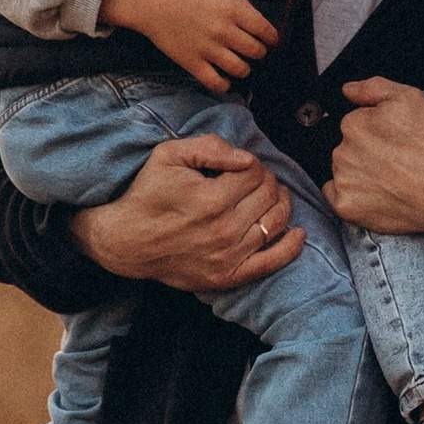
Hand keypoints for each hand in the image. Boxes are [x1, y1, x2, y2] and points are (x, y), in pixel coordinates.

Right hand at [74, 135, 300, 290]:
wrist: (125, 241)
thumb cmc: (147, 194)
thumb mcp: (169, 156)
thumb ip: (210, 147)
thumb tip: (247, 158)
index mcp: (212, 199)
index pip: (256, 172)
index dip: (253, 163)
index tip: (241, 165)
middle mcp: (224, 229)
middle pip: (269, 194)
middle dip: (267, 180)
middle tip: (254, 179)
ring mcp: (228, 256)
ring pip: (276, 222)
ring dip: (280, 204)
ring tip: (272, 195)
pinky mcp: (228, 276)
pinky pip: (272, 262)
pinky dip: (291, 247)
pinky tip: (299, 233)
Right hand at [100, 0, 278, 91]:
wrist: (151, 2)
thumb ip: (240, 4)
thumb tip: (259, 22)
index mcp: (231, 9)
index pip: (265, 30)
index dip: (271, 38)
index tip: (269, 40)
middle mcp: (222, 30)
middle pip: (256, 51)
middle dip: (259, 52)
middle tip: (253, 51)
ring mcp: (207, 48)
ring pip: (241, 70)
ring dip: (244, 69)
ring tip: (239, 64)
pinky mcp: (192, 63)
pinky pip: (216, 83)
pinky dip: (225, 84)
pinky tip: (224, 78)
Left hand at [329, 75, 423, 243]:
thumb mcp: (410, 98)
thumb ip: (373, 87)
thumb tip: (348, 90)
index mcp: (353, 123)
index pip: (356, 122)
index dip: (378, 130)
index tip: (396, 140)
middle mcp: (341, 152)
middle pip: (348, 147)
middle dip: (367, 152)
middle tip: (397, 160)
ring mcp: (342, 182)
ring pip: (344, 171)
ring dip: (360, 173)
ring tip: (392, 179)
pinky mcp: (346, 207)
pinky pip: (338, 197)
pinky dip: (353, 196)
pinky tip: (377, 194)